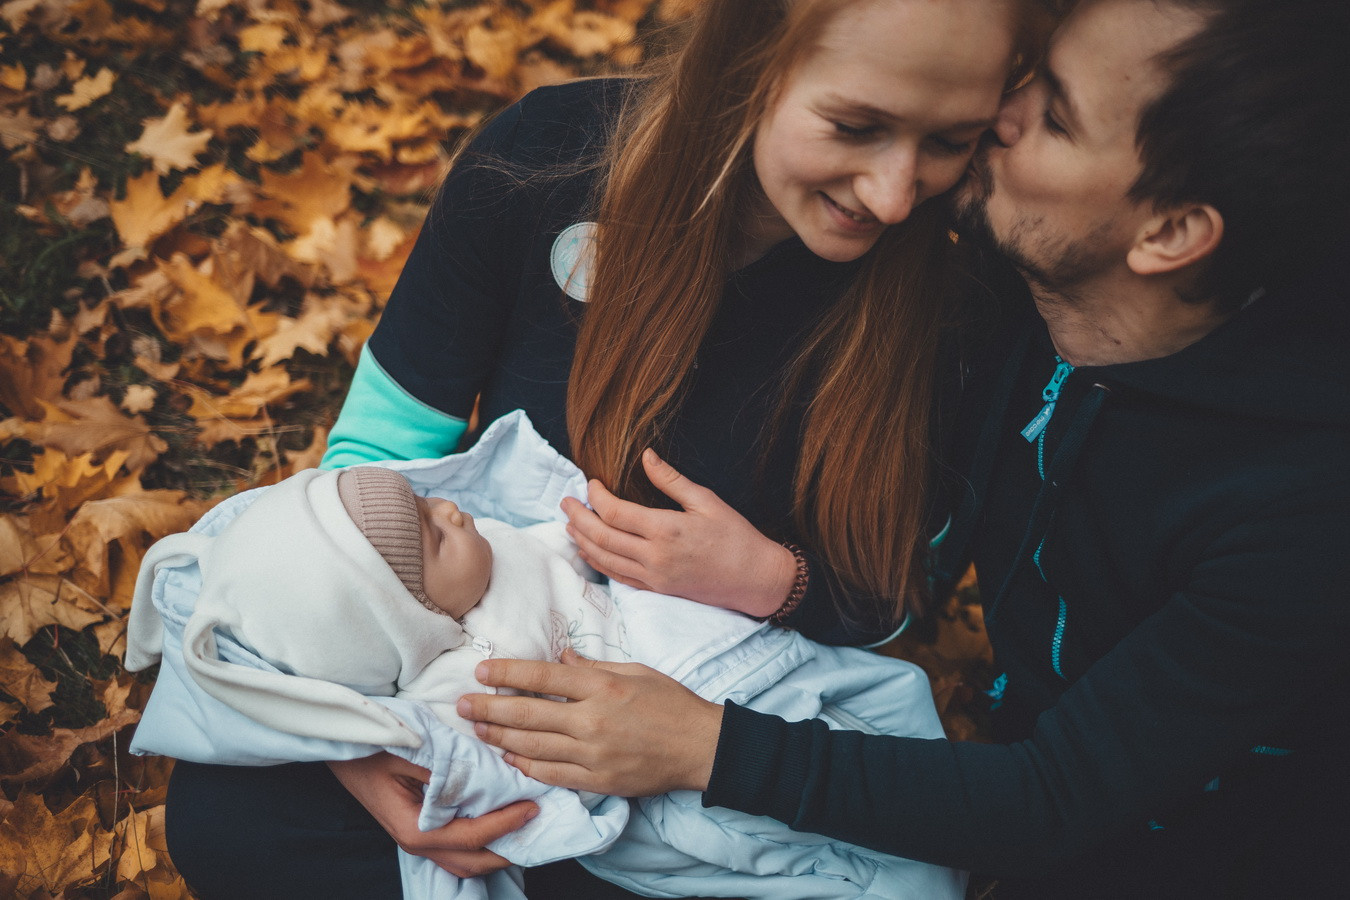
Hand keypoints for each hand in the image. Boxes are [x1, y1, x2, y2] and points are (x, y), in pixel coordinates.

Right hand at [327, 752, 536, 877]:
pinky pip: (457, 846)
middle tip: (539, 825)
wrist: (343, 743)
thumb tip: (487, 779)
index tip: (532, 806)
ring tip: (526, 827)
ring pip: (465, 859)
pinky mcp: (421, 828)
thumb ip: (447, 769)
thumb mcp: (410, 751)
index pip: (470, 836)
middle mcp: (416, 841)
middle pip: (472, 861)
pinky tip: (501, 821)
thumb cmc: (375, 744)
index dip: (504, 824)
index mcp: (414, 828)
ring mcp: (417, 838)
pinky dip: (483, 840)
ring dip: (497, 848)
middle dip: (509, 849)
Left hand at [458, 649, 724, 795]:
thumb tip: (562, 658)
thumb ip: (594, 667)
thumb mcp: (635, 672)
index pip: (544, 678)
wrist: (701, 747)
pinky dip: (527, 765)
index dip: (508, 674)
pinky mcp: (598, 781)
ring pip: (534, 746)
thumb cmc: (671, 703)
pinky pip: (553, 774)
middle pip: (529, 714)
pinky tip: (509, 756)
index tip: (482, 671)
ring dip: (500, 736)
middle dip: (490, 707)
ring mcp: (594, 754)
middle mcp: (593, 720)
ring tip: (477, 727)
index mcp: (602, 687)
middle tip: (462, 703)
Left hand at [562, 449, 795, 617]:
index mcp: (665, 530)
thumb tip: (646, 456)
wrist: (755, 579)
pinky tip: (589, 551)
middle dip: (578, 518)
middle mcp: (654, 556)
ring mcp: (653, 577)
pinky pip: (618, 577)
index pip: (615, 512)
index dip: (596, 497)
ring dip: (582, 540)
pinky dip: (598, 562)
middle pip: (602, 537)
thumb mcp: (706, 501)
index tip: (590, 483)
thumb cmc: (736, 537)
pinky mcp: (657, 590)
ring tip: (569, 524)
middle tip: (565, 502)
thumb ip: (671, 480)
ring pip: (604, 559)